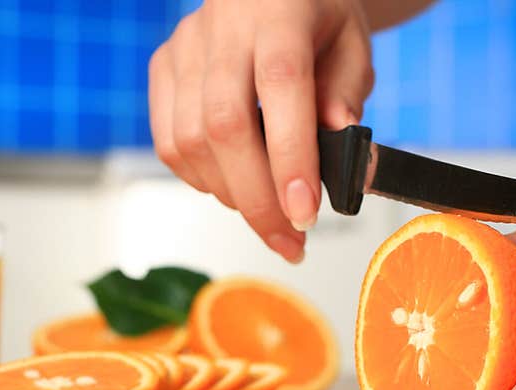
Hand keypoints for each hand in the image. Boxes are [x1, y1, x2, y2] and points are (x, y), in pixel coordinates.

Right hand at [148, 0, 374, 262]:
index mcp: (279, 11)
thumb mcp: (352, 44)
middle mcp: (222, 26)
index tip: (304, 214)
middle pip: (224, 126)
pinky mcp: (162, 69)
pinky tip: (234, 187)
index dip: (289, 157)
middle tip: (290, 241)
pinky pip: (169, 144)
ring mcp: (184, 48)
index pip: (281, 86)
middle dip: (257, 200)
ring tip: (268, 217)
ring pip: (190, 142)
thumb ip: (347, 93)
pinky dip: (201, 180)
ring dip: (231, 196)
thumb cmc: (315, 17)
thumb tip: (338, 150)